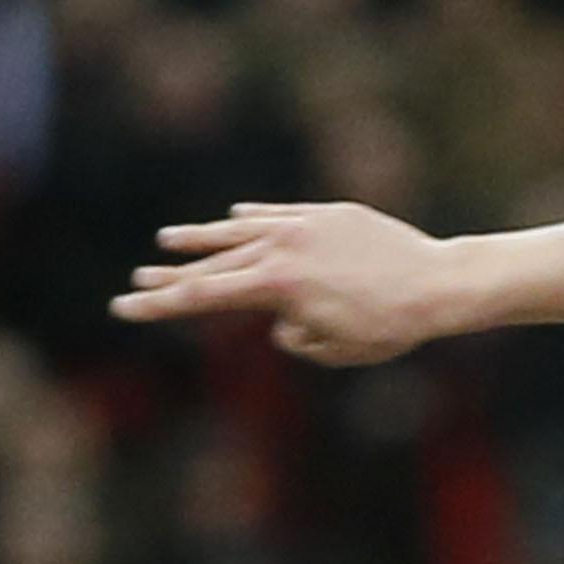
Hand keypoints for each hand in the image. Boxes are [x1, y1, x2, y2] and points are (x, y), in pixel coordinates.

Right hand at [110, 204, 462, 364]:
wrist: (439, 282)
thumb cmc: (391, 326)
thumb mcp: (334, 349)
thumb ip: (296, 337)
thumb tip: (282, 322)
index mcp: (276, 286)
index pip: (203, 296)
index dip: (161, 304)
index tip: (124, 307)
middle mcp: (281, 249)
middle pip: (213, 265)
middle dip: (171, 278)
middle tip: (135, 285)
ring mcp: (303, 226)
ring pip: (240, 233)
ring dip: (202, 239)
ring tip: (168, 241)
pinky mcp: (328, 214)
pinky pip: (281, 216)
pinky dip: (256, 220)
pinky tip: (235, 218)